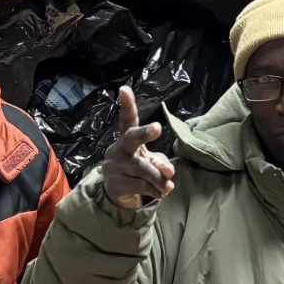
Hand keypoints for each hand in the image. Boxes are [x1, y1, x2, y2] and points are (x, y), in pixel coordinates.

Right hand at [97, 86, 172, 209]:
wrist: (118, 194)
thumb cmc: (137, 171)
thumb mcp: (150, 162)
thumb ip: (160, 162)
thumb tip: (168, 172)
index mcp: (126, 139)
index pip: (127, 119)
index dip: (127, 105)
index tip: (124, 89)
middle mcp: (118, 149)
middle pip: (132, 138)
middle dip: (145, 133)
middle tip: (157, 128)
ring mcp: (115, 166)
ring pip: (144, 169)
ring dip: (160, 179)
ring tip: (167, 186)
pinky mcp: (115, 184)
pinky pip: (142, 185)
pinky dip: (155, 190)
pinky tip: (160, 193)